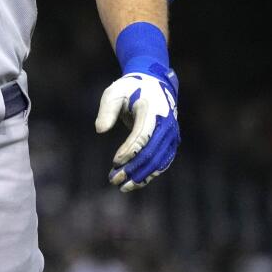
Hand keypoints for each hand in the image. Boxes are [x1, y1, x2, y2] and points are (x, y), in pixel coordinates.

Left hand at [94, 70, 179, 191]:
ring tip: (121, 186)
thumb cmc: (130, 89)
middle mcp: (166, 125)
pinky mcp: (170, 143)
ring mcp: (171, 135)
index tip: (115, 162)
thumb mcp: (114, 93)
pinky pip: (162, 162)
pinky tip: (134, 183)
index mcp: (153, 111)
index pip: (143, 135)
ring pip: (158, 162)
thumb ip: (106, 110)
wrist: (154, 84)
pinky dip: (148, 174)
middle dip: (133, 169)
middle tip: (113, 180)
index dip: (130, 151)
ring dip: (141, 176)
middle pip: (151, 153)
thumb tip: (99, 130)